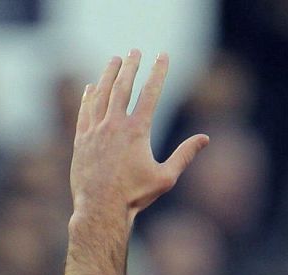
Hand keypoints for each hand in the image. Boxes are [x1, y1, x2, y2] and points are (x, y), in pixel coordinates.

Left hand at [72, 51, 207, 220]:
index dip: (158, 71)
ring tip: (114, 60)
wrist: (101, 209)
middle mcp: (114, 125)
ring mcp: (95, 131)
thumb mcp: (165, 177)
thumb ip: (185, 155)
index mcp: (137, 130)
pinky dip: (89, 96)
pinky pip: (85, 111)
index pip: (151, 92)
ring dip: (109, 74)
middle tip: (135, 51)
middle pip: (123, 86)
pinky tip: (92, 87)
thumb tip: (205, 138)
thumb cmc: (135, 196)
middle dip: (131, 65)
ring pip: (102, 94)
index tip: (163, 56)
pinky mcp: (82, 140)